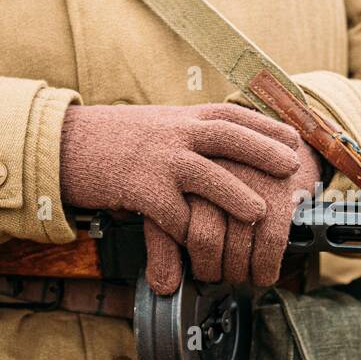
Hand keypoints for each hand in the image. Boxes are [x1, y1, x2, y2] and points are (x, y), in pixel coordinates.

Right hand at [59, 103, 300, 292]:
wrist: (64, 145)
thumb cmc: (117, 141)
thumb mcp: (160, 127)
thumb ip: (192, 136)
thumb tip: (228, 148)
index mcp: (183, 117)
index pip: (233, 115)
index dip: (267, 126)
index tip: (296, 137)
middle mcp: (174, 132)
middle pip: (227, 135)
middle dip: (263, 150)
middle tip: (292, 166)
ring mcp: (157, 159)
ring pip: (205, 175)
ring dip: (235, 195)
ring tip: (260, 213)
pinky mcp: (139, 187)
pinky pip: (170, 212)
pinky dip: (188, 229)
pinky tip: (201, 244)